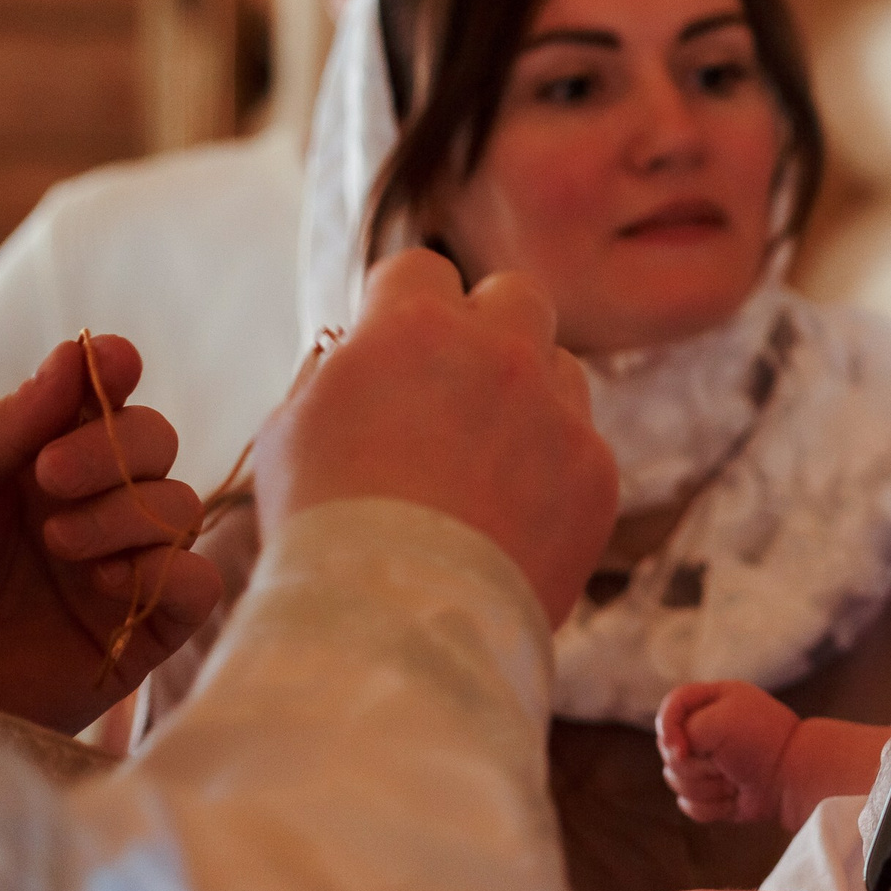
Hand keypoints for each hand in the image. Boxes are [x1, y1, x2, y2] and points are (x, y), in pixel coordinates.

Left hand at [0, 334, 215, 732]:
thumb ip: (7, 428)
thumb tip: (80, 354)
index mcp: (34, 464)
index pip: (101, 400)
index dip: (114, 375)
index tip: (112, 363)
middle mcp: (88, 507)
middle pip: (157, 443)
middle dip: (116, 450)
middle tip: (50, 477)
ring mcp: (120, 568)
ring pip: (180, 508)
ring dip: (126, 514)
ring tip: (60, 545)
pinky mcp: (142, 632)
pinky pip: (198, 586)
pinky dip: (170, 572)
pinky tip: (110, 583)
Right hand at [254, 252, 615, 625]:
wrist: (396, 622)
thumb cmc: (325, 528)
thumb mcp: (293, 428)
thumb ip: (339, 372)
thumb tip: (362, 353)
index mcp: (415, 327)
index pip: (421, 268)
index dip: (403, 305)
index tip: (396, 341)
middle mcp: (501, 352)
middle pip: (516, 294)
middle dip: (488, 326)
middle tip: (457, 381)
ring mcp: (559, 410)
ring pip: (561, 367)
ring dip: (529, 395)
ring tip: (483, 462)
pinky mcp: (598, 470)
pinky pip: (583, 443)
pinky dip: (554, 469)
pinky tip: (513, 516)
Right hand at [658, 679, 797, 824]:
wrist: (792, 779)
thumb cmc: (760, 740)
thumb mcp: (718, 719)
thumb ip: (683, 728)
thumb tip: (674, 757)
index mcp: (711, 703)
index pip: (671, 707)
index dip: (667, 729)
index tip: (682, 748)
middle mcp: (707, 731)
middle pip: (668, 752)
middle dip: (695, 765)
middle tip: (725, 762)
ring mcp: (708, 764)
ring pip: (676, 782)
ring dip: (707, 787)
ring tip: (734, 780)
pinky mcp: (711, 793)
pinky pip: (688, 805)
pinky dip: (712, 807)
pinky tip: (734, 798)